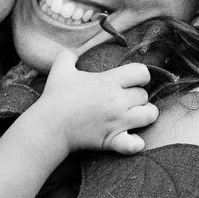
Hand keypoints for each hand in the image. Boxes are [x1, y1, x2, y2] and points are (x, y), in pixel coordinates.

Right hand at [37, 48, 157, 154]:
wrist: (49, 126)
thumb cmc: (55, 97)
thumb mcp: (59, 70)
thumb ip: (67, 56)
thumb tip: (71, 53)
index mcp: (108, 82)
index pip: (142, 72)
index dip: (140, 76)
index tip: (131, 81)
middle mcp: (117, 101)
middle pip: (144, 95)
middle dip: (137, 97)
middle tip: (125, 100)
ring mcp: (117, 122)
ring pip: (149, 116)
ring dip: (145, 115)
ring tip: (135, 116)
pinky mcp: (112, 140)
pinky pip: (136, 144)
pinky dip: (136, 143)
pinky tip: (131, 139)